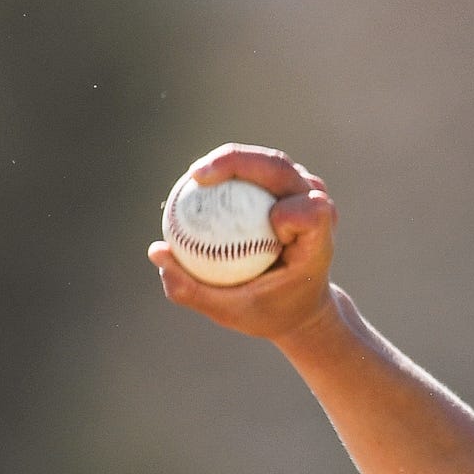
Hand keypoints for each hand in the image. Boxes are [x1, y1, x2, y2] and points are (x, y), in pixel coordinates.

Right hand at [148, 145, 338, 342]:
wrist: (298, 306)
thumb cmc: (269, 311)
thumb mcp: (232, 312)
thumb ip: (192, 288)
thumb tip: (157, 252)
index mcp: (317, 242)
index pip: (311, 212)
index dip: (286, 213)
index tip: (257, 227)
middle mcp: (317, 208)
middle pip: (280, 169)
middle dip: (238, 162)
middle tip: (198, 175)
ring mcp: (304, 192)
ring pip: (267, 161)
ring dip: (230, 161)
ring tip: (196, 176)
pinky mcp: (289, 186)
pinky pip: (256, 169)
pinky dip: (229, 171)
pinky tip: (200, 182)